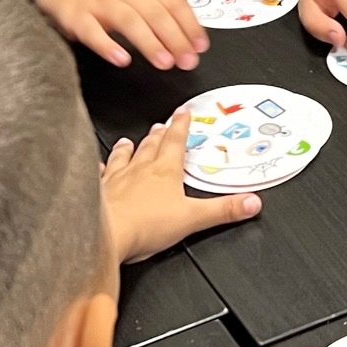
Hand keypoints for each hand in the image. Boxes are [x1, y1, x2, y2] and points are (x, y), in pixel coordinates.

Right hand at [32, 0, 207, 70]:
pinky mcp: (78, 18)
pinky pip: (93, 32)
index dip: (190, 24)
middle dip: (175, 38)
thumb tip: (193, 39)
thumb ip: (165, 12)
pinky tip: (121, 59)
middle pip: (154, 12)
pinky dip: (108, 46)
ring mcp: (100, 3)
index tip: (200, 46)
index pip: (173, 1)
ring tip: (164, 62)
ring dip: (149, 42)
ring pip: (128, 20)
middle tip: (186, 60)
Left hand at [104, 111, 259, 260]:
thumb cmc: (144, 225)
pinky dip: (99, 170)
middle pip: (150, 146)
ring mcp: (115, 179)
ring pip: (123, 157)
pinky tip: (96, 167)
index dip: (181, 125)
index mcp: (164, 171)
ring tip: (128, 141)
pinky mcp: (97, 192)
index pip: (175, 141)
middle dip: (157, 134)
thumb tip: (250, 203)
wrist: (104, 234)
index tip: (183, 112)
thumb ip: (223, 210)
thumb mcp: (193, 218)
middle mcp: (138, 170)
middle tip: (159, 125)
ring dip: (128, 148)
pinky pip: (98, 176)